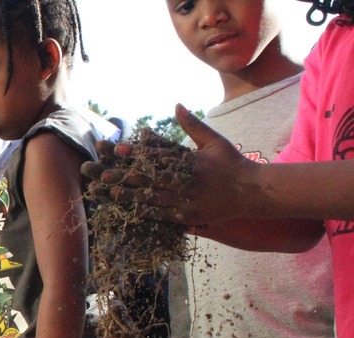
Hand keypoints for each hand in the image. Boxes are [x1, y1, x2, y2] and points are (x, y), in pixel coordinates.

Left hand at [82, 105, 252, 225]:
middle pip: (148, 178)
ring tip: (106, 191)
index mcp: (190, 162)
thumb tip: (176, 104)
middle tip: (101, 173)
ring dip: (126, 195)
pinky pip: (160, 216)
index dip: (136, 153)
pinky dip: (142, 213)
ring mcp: (186, 201)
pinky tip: (125, 211)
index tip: (117, 149)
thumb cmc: (232, 163)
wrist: (252, 193)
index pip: (158, 156)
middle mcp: (185, 182)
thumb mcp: (214, 140)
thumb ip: (192, 125)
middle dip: (123, 176)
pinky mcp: (187, 217)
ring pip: (150, 199)